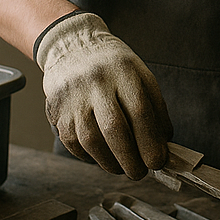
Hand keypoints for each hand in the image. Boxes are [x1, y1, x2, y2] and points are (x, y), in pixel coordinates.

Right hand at [34, 11, 171, 176]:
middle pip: (114, 129)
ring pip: (91, 141)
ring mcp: (73, 97)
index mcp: (124, 72)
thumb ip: (156, 109)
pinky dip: (91, 157)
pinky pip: (74, 144)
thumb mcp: (141, 76)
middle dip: (130, 159)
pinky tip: (103, 157)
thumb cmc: (114, 66)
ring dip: (110, 163)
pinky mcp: (56, 111)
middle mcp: (96, 83)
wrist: (72, 46)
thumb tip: (163, 145)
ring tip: (123, 168)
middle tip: (140, 172)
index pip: (140, 112)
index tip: (158, 162)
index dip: (150, 142)